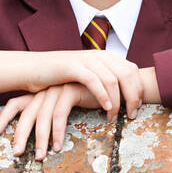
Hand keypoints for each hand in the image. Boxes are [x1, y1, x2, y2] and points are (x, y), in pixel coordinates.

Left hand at [0, 83, 99, 158]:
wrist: (112, 80)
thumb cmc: (90, 94)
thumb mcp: (68, 100)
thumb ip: (55, 108)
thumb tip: (41, 128)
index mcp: (42, 92)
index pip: (16, 102)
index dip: (4, 117)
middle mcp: (47, 89)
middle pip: (26, 113)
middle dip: (20, 135)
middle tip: (18, 153)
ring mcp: (58, 89)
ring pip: (42, 117)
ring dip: (40, 140)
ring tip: (42, 156)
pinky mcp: (70, 90)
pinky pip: (58, 115)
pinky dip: (58, 132)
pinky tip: (59, 145)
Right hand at [27, 50, 144, 118]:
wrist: (32, 68)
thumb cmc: (61, 76)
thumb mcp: (88, 74)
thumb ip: (104, 78)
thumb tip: (125, 93)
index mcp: (106, 56)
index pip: (132, 70)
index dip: (139, 88)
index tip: (138, 106)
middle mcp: (100, 55)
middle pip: (127, 74)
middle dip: (133, 96)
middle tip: (132, 115)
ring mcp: (87, 59)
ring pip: (112, 79)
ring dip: (118, 100)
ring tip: (116, 117)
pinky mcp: (73, 67)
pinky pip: (94, 81)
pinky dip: (103, 95)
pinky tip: (106, 108)